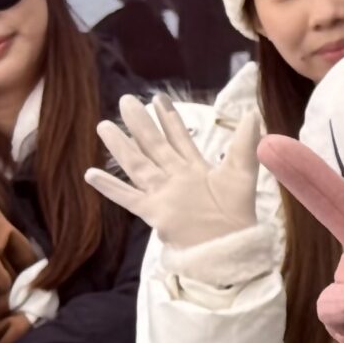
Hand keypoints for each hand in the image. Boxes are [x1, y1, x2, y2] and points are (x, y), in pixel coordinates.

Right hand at [89, 94, 261, 250]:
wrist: (230, 245)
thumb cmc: (237, 212)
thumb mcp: (243, 171)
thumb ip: (244, 142)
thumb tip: (252, 112)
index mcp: (195, 167)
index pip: (179, 137)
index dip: (169, 118)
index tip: (157, 97)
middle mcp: (175, 177)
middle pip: (153, 145)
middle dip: (141, 123)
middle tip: (126, 100)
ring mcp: (162, 193)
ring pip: (137, 164)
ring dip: (121, 146)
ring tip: (104, 126)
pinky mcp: (154, 212)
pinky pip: (128, 197)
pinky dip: (110, 187)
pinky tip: (91, 174)